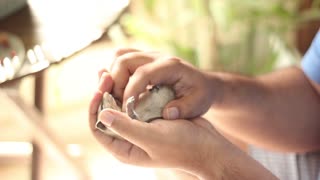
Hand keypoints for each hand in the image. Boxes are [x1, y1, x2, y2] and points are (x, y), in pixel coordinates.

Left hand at [89, 72, 224, 177]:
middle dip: (103, 96)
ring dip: (114, 90)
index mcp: (125, 150)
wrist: (207, 144)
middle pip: (107, 116)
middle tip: (103, 75)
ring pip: (119, 107)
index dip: (95, 109)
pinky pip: (132, 103)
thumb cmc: (182, 146)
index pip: (99, 130)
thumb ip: (126, 128)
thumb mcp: (152, 138)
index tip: (98, 90)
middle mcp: (128, 140)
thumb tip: (101, 115)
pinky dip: (128, 90)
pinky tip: (127, 77)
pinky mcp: (149, 119)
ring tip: (109, 73)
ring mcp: (139, 128)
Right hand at [101, 48, 222, 118]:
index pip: (142, 73)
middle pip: (124, 60)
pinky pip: (122, 59)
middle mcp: (157, 56)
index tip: (126, 110)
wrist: (203, 83)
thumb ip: (184, 109)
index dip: (130, 91)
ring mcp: (149, 55)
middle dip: (116, 83)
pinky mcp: (143, 59)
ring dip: (113, 77)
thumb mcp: (198, 104)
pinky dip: (116, 73)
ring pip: (120, 56)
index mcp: (170, 66)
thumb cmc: (200, 95)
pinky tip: (121, 90)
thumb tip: (167, 114)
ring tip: (118, 97)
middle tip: (118, 104)